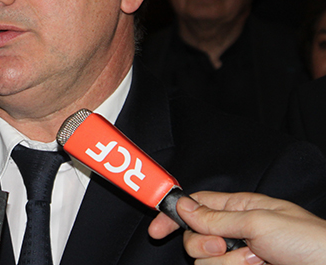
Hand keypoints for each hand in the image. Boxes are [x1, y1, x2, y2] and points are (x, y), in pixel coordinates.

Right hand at [149, 191, 325, 264]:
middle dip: (205, 245)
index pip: (195, 205)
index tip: (156, 228)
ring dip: (228, 264)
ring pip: (206, 262)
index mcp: (238, 208)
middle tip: (227, 246)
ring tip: (258, 261)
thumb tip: (184, 207)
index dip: (172, 214)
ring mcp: (240, 258)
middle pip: (194, 237)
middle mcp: (235, 232)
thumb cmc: (308, 242)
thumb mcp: (259, 222)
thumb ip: (216, 216)